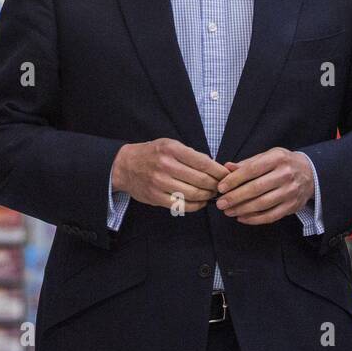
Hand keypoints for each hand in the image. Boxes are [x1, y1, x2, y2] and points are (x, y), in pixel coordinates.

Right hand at [111, 138, 228, 211]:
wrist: (125, 166)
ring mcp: (160, 183)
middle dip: (215, 185)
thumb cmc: (152, 154)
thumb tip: (215, 167)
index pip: (203, 162)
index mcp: (172, 150)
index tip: (227, 175)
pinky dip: (196, 206)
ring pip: (194, 194)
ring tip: (212, 194)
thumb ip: (191, 155)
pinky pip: (182, 205)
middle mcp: (166, 166)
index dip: (219, 171)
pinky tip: (200, 202)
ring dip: (207, 196)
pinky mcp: (156, 197)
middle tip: (221, 187)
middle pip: (201, 180)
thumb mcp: (170, 145)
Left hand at [215, 147, 313, 224]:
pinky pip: (270, 216)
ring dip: (242, 209)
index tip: (221, 187)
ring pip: (262, 204)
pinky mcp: (292, 206)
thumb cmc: (283, 163)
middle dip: (235, 197)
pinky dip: (254, 219)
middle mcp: (285, 175)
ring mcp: (290, 192)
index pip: (252, 170)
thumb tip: (227, 167)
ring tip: (228, 211)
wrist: (310, 173)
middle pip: (256, 188)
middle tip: (220, 203)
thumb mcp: (268, 156)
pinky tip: (242, 218)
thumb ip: (248, 163)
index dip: (234, 179)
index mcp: (277, 159)